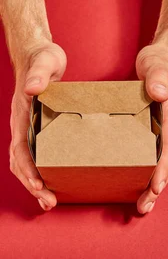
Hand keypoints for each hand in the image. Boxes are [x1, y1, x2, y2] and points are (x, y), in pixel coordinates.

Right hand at [9, 41, 66, 210]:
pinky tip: (57, 180)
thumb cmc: (42, 59)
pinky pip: (39, 155)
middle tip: (49, 202)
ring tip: (50, 200)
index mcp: (21, 115)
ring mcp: (29, 129)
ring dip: (36, 183)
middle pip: (22, 163)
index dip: (27, 169)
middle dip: (33, 185)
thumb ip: (39, 75)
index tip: (39, 184)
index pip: (20, 149)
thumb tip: (33, 88)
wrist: (40, 56)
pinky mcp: (40, 129)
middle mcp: (22, 126)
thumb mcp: (44, 62)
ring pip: (27, 163)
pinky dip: (43, 171)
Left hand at [135, 41, 167, 213]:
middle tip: (145, 205)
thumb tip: (160, 92)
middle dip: (159, 186)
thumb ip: (157, 77)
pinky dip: (155, 172)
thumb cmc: (161, 62)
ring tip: (145, 203)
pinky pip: (162, 155)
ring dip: (158, 184)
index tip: (156, 186)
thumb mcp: (156, 65)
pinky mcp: (164, 130)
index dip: (163, 169)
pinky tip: (143, 182)